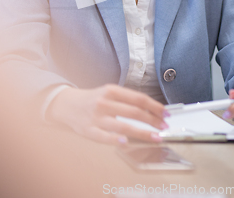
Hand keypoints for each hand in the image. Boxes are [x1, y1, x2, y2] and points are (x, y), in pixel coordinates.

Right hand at [47, 84, 168, 144]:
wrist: (67, 104)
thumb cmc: (93, 99)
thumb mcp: (109, 93)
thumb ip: (127, 100)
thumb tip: (150, 110)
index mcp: (112, 90)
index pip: (138, 98)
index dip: (154, 106)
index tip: (165, 113)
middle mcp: (105, 102)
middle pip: (134, 112)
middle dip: (152, 120)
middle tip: (164, 126)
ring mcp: (97, 117)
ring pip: (123, 126)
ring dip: (142, 133)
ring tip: (155, 137)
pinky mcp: (89, 130)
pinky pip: (104, 137)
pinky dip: (116, 140)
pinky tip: (126, 143)